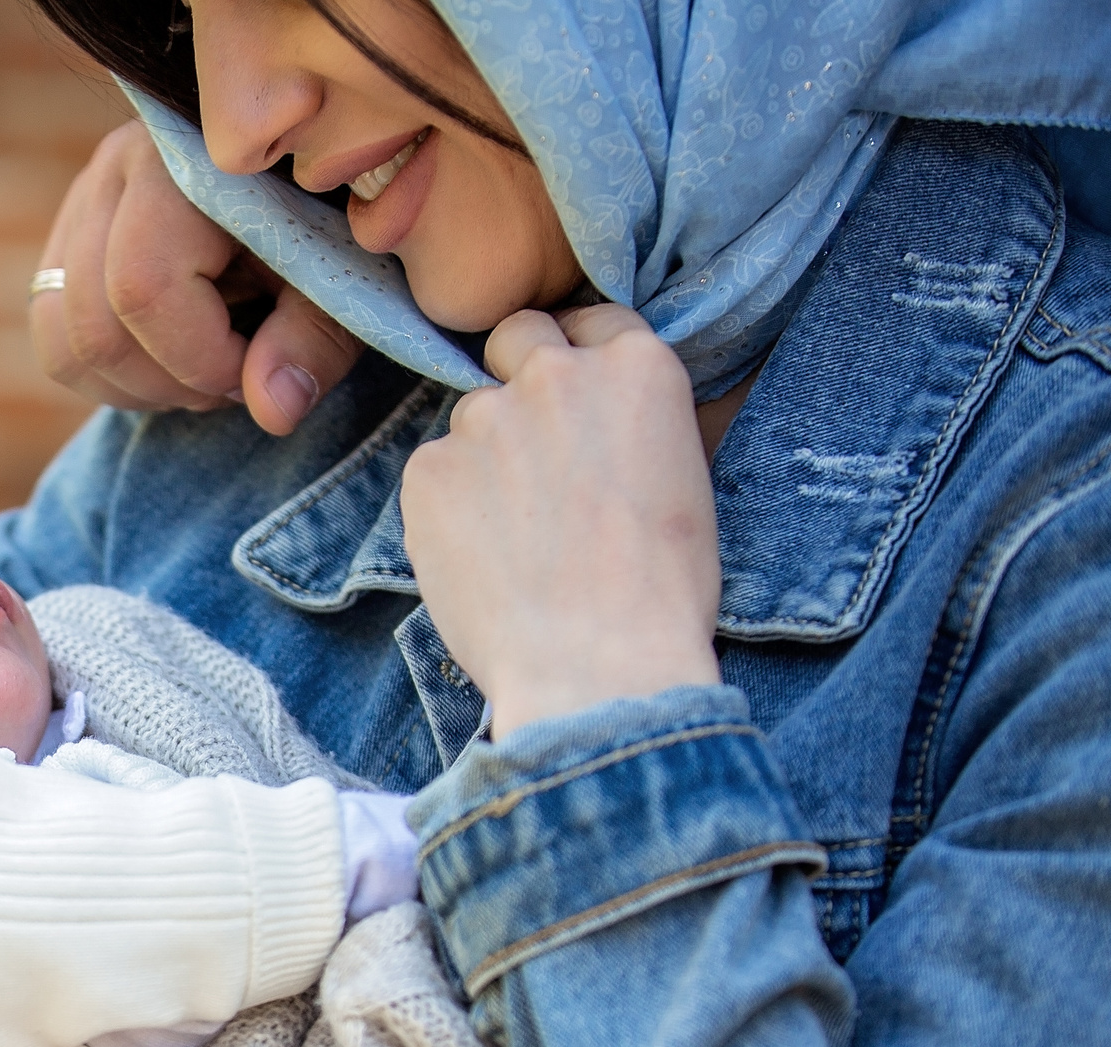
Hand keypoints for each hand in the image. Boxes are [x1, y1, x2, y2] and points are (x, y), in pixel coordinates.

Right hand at [32, 120, 362, 435]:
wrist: (305, 176)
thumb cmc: (335, 221)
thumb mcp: (343, 276)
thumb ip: (314, 339)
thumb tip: (271, 409)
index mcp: (183, 162)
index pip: (145, 289)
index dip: (201, 360)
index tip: (260, 368)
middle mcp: (114, 172)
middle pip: (94, 328)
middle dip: (170, 383)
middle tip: (236, 378)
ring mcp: (80, 205)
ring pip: (60, 339)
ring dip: (134, 387)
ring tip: (202, 371)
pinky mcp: (68, 240)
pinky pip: (53, 335)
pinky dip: (107, 374)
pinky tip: (168, 361)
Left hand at [399, 304, 723, 738]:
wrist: (597, 664)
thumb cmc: (660, 592)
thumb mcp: (682, 480)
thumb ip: (634, 423)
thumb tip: (604, 420)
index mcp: (636, 367)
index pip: (592, 318)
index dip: (576, 352)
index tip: (570, 389)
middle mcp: (556, 373)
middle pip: (517, 337)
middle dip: (518, 373)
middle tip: (527, 448)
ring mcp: (484, 417)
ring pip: (471, 416)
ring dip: (483, 456)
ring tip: (513, 536)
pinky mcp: (428, 468)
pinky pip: (433, 473)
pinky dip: (447, 508)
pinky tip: (480, 560)